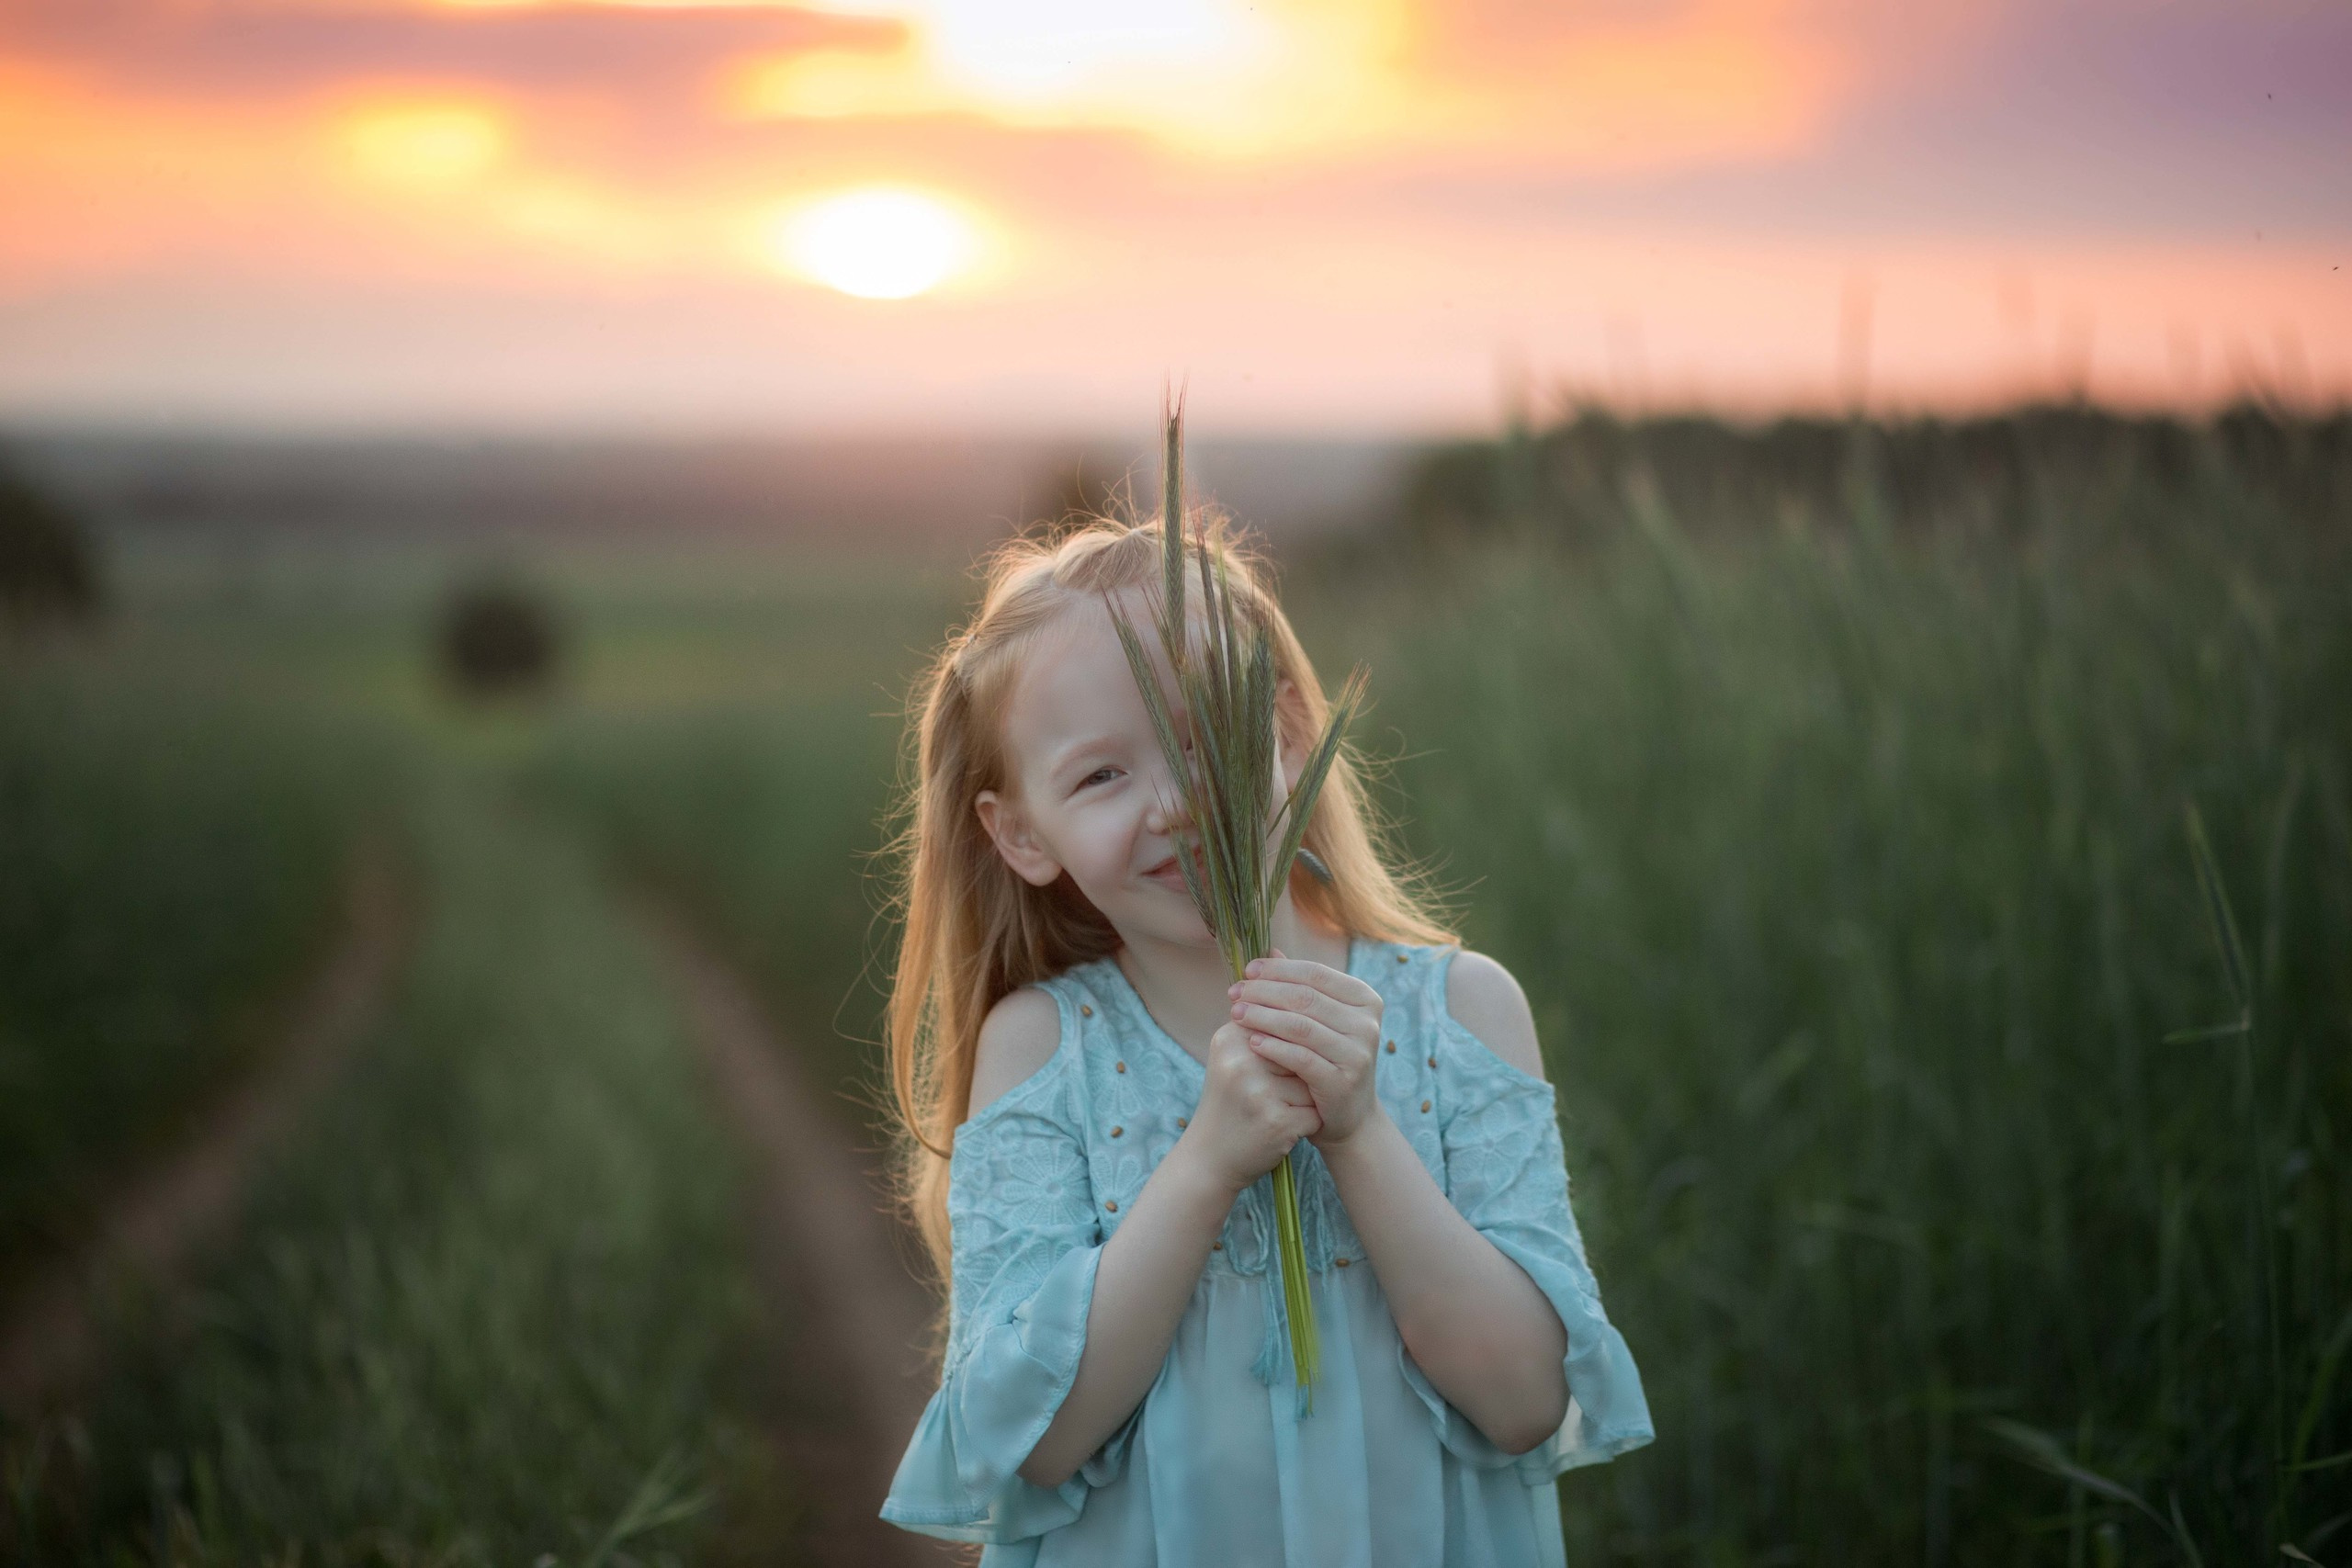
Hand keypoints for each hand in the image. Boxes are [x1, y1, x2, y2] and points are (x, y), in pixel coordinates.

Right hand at [1181, 1020, 1322, 1194]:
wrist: (1209, 1158)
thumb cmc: (1230, 1102)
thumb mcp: (1232, 1058)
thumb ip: (1263, 1029)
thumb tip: (1309, 1008)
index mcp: (1229, 1038)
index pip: (1286, 1024)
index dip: (1289, 1048)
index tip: (1273, 1069)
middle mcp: (1241, 1062)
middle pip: (1302, 1051)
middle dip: (1299, 1073)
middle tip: (1270, 1093)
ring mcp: (1258, 1093)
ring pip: (1313, 1082)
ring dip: (1305, 1100)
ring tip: (1275, 1111)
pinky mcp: (1277, 1122)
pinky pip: (1316, 1113)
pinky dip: (1307, 1123)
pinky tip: (1282, 1129)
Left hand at [1228, 948, 1384, 1147]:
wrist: (1347, 1115)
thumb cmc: (1327, 1058)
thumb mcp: (1318, 1020)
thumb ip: (1299, 986)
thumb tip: (1270, 951)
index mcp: (1364, 999)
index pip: (1315, 973)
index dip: (1277, 970)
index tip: (1247, 971)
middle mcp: (1367, 1023)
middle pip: (1305, 997)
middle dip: (1264, 992)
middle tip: (1234, 993)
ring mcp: (1358, 1053)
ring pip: (1300, 1025)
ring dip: (1263, 1016)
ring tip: (1236, 1013)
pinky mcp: (1342, 1080)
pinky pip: (1301, 1057)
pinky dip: (1273, 1047)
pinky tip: (1251, 1041)